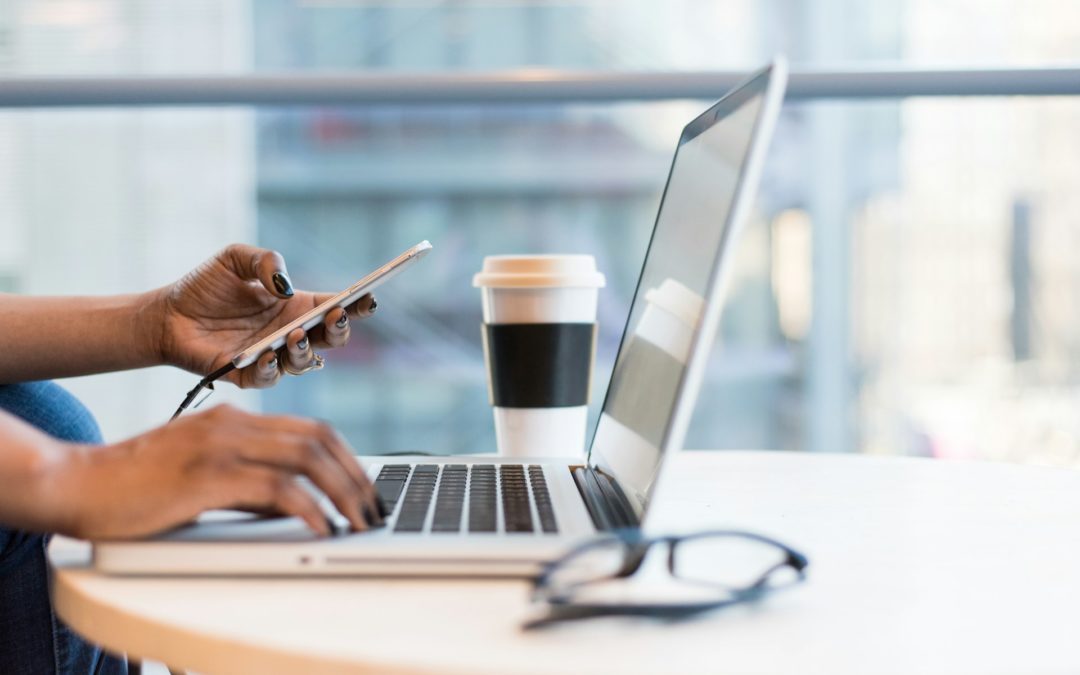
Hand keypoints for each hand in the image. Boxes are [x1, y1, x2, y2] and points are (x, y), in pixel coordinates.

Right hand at [48, 405, 382, 539]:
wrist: (77, 483)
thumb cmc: (136, 485)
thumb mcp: (202, 474)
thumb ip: (248, 481)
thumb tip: (294, 505)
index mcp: (234, 418)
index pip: (311, 428)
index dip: (348, 458)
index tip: (365, 488)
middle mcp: (233, 423)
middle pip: (319, 439)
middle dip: (356, 476)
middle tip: (373, 509)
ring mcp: (220, 445)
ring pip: (306, 458)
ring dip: (343, 492)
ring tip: (359, 522)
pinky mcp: (207, 475)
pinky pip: (276, 488)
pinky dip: (308, 508)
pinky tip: (321, 528)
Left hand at [154, 244, 376, 387]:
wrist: (166, 315)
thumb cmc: (204, 286)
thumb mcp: (235, 258)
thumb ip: (265, 261)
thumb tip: (285, 286)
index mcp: (296, 306)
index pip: (336, 307)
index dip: (357, 304)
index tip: (368, 297)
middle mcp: (290, 333)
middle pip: (331, 339)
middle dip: (340, 329)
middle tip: (335, 316)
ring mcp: (272, 356)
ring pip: (305, 363)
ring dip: (306, 350)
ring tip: (295, 335)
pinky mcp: (247, 375)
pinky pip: (269, 378)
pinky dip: (272, 368)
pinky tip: (267, 354)